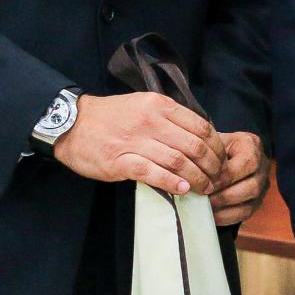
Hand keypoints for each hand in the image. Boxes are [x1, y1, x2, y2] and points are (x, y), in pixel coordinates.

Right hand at [53, 93, 226, 196]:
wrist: (73, 123)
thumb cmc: (113, 116)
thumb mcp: (145, 104)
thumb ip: (171, 117)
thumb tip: (200, 135)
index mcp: (160, 105)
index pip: (201, 126)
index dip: (216, 146)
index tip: (221, 159)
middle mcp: (151, 121)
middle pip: (194, 145)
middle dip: (211, 165)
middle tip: (217, 178)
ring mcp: (135, 141)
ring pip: (177, 161)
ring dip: (196, 178)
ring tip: (205, 188)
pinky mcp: (119, 162)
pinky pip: (152, 173)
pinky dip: (172, 183)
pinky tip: (183, 190)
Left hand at [209, 131, 269, 225]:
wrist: (221, 155)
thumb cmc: (212, 149)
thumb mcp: (211, 143)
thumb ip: (207, 155)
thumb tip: (195, 174)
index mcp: (252, 145)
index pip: (246, 163)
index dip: (224, 177)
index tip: (203, 184)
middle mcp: (263, 164)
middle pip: (252, 185)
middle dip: (224, 195)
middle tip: (203, 198)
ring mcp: (262, 184)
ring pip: (250, 201)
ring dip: (225, 206)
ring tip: (205, 206)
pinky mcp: (256, 201)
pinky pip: (245, 213)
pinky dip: (227, 216)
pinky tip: (210, 215)